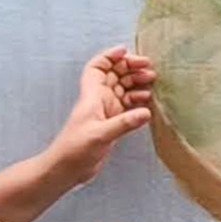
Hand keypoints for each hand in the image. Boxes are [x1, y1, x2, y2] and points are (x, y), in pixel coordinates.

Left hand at [50, 48, 158, 177]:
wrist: (67, 169)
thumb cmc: (76, 149)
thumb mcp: (100, 135)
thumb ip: (124, 123)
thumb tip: (147, 111)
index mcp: (92, 96)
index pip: (98, 67)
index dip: (110, 56)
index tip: (126, 51)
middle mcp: (100, 100)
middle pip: (115, 75)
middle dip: (131, 68)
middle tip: (150, 69)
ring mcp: (107, 112)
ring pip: (124, 90)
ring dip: (137, 84)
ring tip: (153, 83)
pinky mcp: (112, 125)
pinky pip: (128, 107)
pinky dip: (138, 102)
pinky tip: (149, 103)